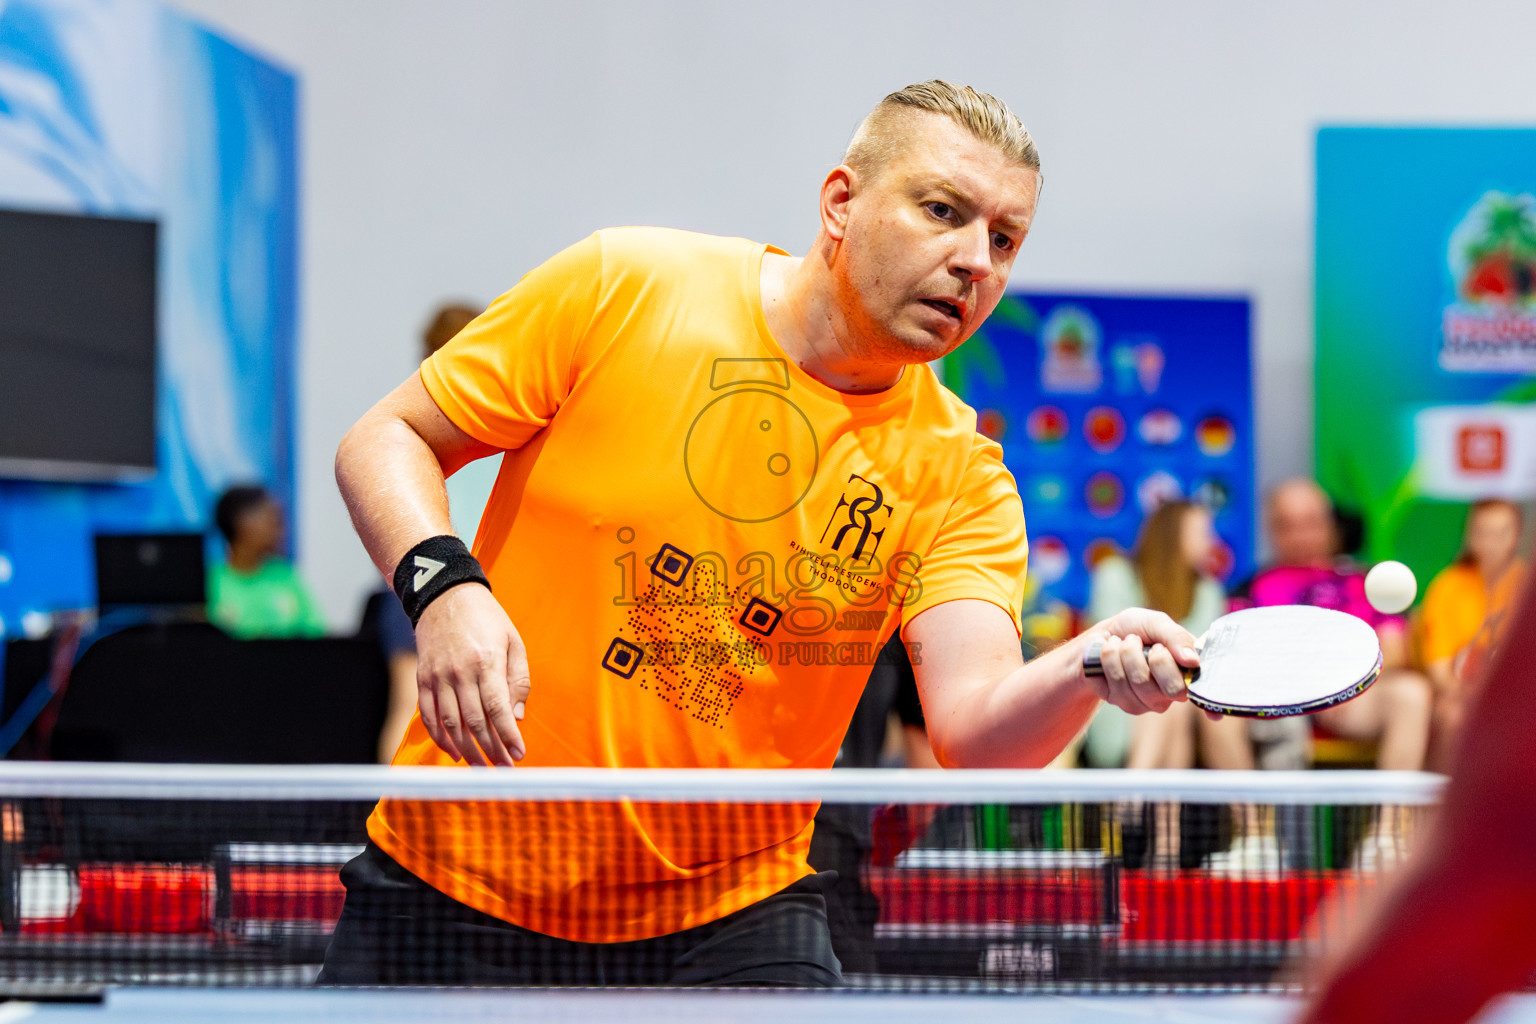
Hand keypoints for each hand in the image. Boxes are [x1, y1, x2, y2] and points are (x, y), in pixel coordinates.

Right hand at [413, 583, 529, 765]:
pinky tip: (454, 751)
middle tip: (503, 769)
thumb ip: (518, 680)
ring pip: (451, 723)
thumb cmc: (487, 619)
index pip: (497, 708)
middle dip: (491, 750)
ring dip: (467, 750)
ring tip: (482, 767)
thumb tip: (518, 716)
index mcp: (487, 662)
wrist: (444, 596)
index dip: (508, 736)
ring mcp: (438, 676)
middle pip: (475, 722)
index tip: (518, 755)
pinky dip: (440, 737)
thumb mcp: (514, 641)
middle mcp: (460, 672)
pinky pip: (429, 715)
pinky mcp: (423, 678)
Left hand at [1083, 607, 1200, 716]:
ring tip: (1121, 642)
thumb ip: (1176, 637)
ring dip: (1123, 651)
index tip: (1202, 690)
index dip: (1204, 697)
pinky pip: (1110, 681)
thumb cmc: (1135, 629)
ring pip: (1135, 681)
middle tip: (1141, 642)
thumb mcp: (1156, 623)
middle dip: (1154, 656)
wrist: (1101, 635)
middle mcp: (1166, 695)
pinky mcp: (1115, 700)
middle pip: (1171, 688)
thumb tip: (1192, 660)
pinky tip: (1108, 653)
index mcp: (1184, 676)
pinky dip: (1106, 657)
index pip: (1199, 693)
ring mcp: (1140, 702)